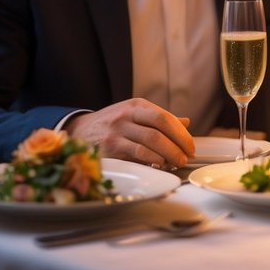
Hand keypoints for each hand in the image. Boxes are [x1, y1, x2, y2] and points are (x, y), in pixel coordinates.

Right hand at [65, 99, 194, 167]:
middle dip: (178, 143)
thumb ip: (159, 119)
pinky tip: (159, 165)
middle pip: (160, 126)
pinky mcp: (110, 146)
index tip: (190, 146)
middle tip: (186, 157)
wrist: (79, 131)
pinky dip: (152, 159)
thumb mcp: (133, 115)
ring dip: (168, 154)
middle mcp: (128, 114)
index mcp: (136, 105)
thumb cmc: (111, 124)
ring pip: (151, 140)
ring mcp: (118, 130)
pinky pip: (137, 153)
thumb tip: (186, 122)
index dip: (181, 133)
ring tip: (176, 163)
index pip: (165, 116)